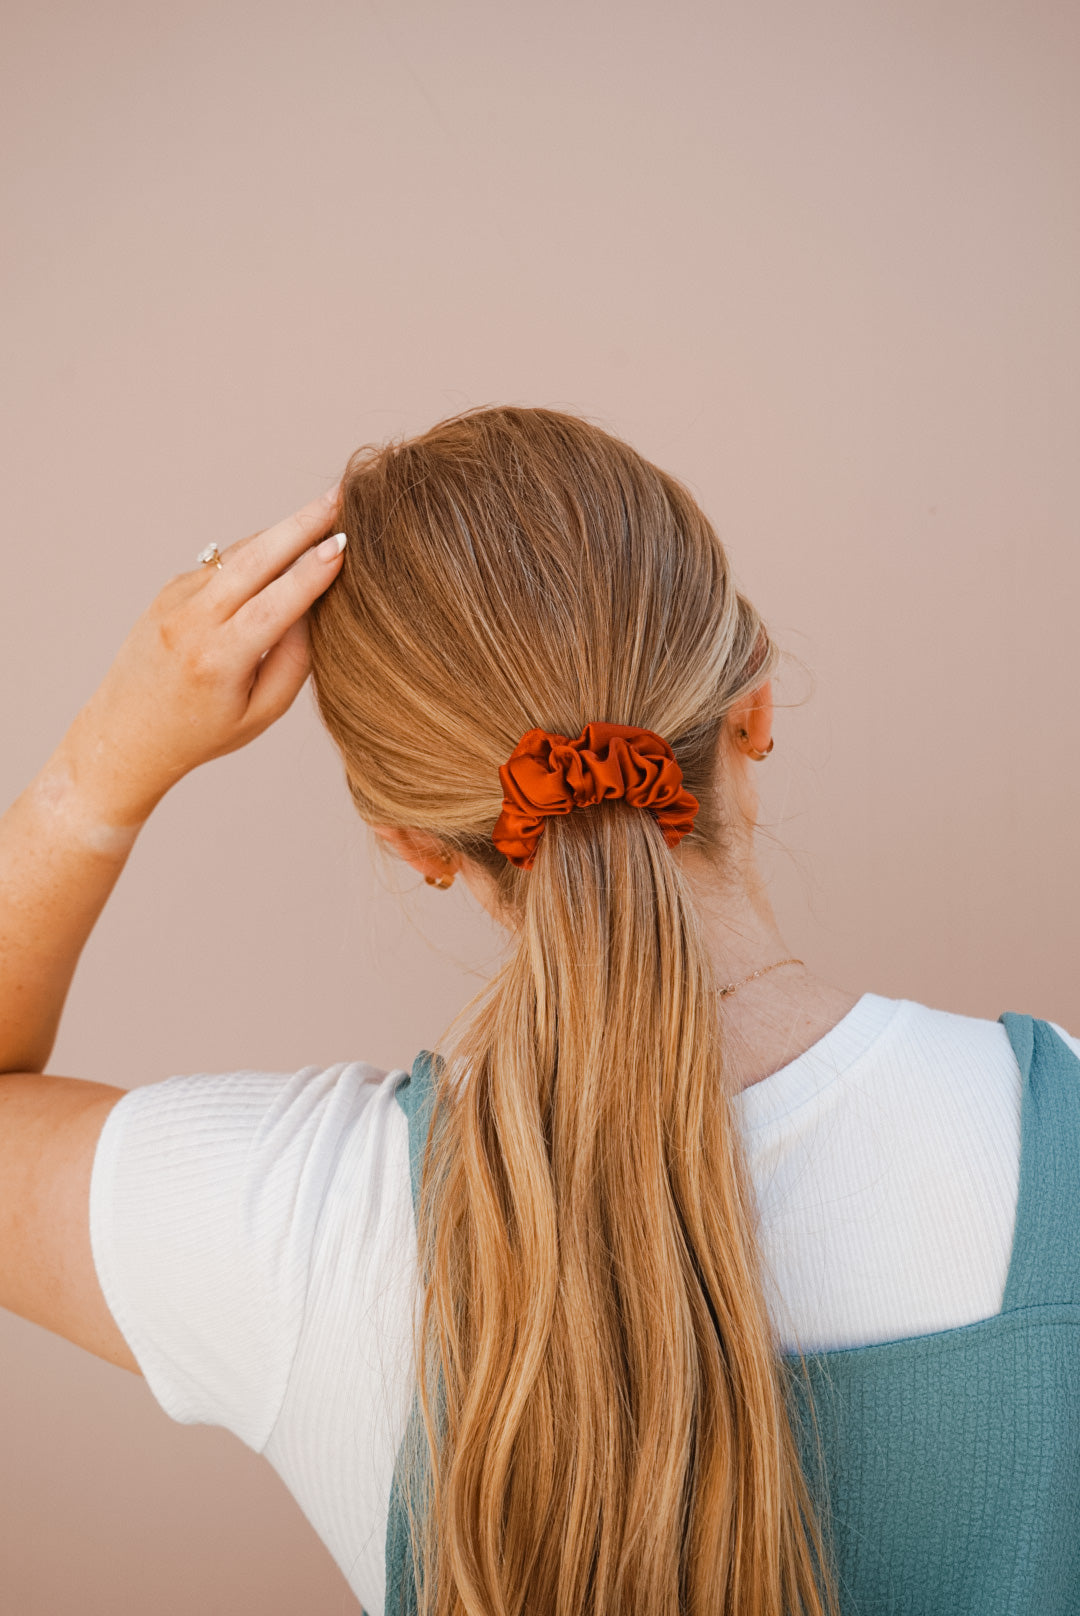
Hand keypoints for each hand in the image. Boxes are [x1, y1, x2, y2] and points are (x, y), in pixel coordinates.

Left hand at [59, 487, 345, 828]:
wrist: (126, 734)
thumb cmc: (202, 733)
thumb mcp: (260, 713)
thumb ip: (294, 660)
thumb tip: (316, 605)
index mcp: (219, 659)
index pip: (275, 604)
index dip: (312, 572)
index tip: (344, 543)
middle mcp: (193, 621)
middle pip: (256, 559)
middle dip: (302, 525)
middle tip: (340, 496)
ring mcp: (176, 600)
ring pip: (240, 554)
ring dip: (283, 530)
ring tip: (325, 507)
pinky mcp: (170, 589)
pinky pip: (224, 563)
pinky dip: (259, 552)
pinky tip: (288, 544)